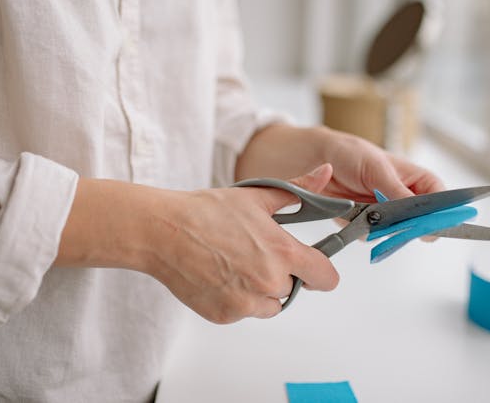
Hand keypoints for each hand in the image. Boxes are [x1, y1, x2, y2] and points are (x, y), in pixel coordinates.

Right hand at [57, 166, 339, 323]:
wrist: (162, 232)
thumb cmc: (206, 211)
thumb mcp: (257, 196)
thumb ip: (298, 189)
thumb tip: (325, 173)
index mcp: (282, 252)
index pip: (326, 278)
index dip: (321, 270)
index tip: (311, 264)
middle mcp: (268, 283)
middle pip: (294, 288)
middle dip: (282, 274)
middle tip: (255, 252)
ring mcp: (246, 303)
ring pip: (271, 304)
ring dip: (261, 290)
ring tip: (236, 262)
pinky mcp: (225, 316)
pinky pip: (244, 311)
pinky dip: (237, 298)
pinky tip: (219, 274)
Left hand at [234, 124, 444, 239]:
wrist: (300, 159)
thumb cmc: (341, 151)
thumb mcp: (372, 166)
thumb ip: (396, 190)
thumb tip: (422, 213)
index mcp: (406, 174)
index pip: (436, 193)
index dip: (444, 209)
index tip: (443, 223)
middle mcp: (396, 194)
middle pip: (420, 217)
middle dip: (415, 224)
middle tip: (406, 228)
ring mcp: (378, 210)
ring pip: (396, 230)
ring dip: (389, 230)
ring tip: (374, 219)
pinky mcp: (358, 223)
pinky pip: (371, 236)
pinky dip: (366, 234)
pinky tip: (358, 224)